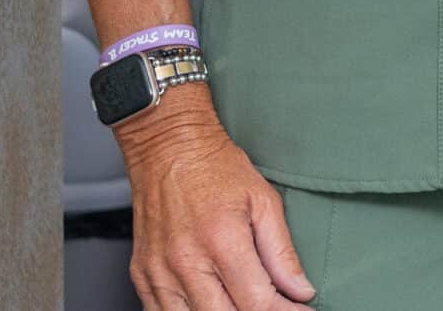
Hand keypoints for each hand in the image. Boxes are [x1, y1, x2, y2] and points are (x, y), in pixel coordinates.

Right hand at [119, 94, 315, 309]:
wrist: (167, 148)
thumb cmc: (215, 168)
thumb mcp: (263, 200)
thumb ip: (281, 251)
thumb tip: (300, 291)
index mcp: (221, 240)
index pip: (257, 303)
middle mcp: (186, 262)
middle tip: (276, 309)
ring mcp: (159, 272)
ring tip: (243, 303)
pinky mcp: (142, 276)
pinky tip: (212, 305)